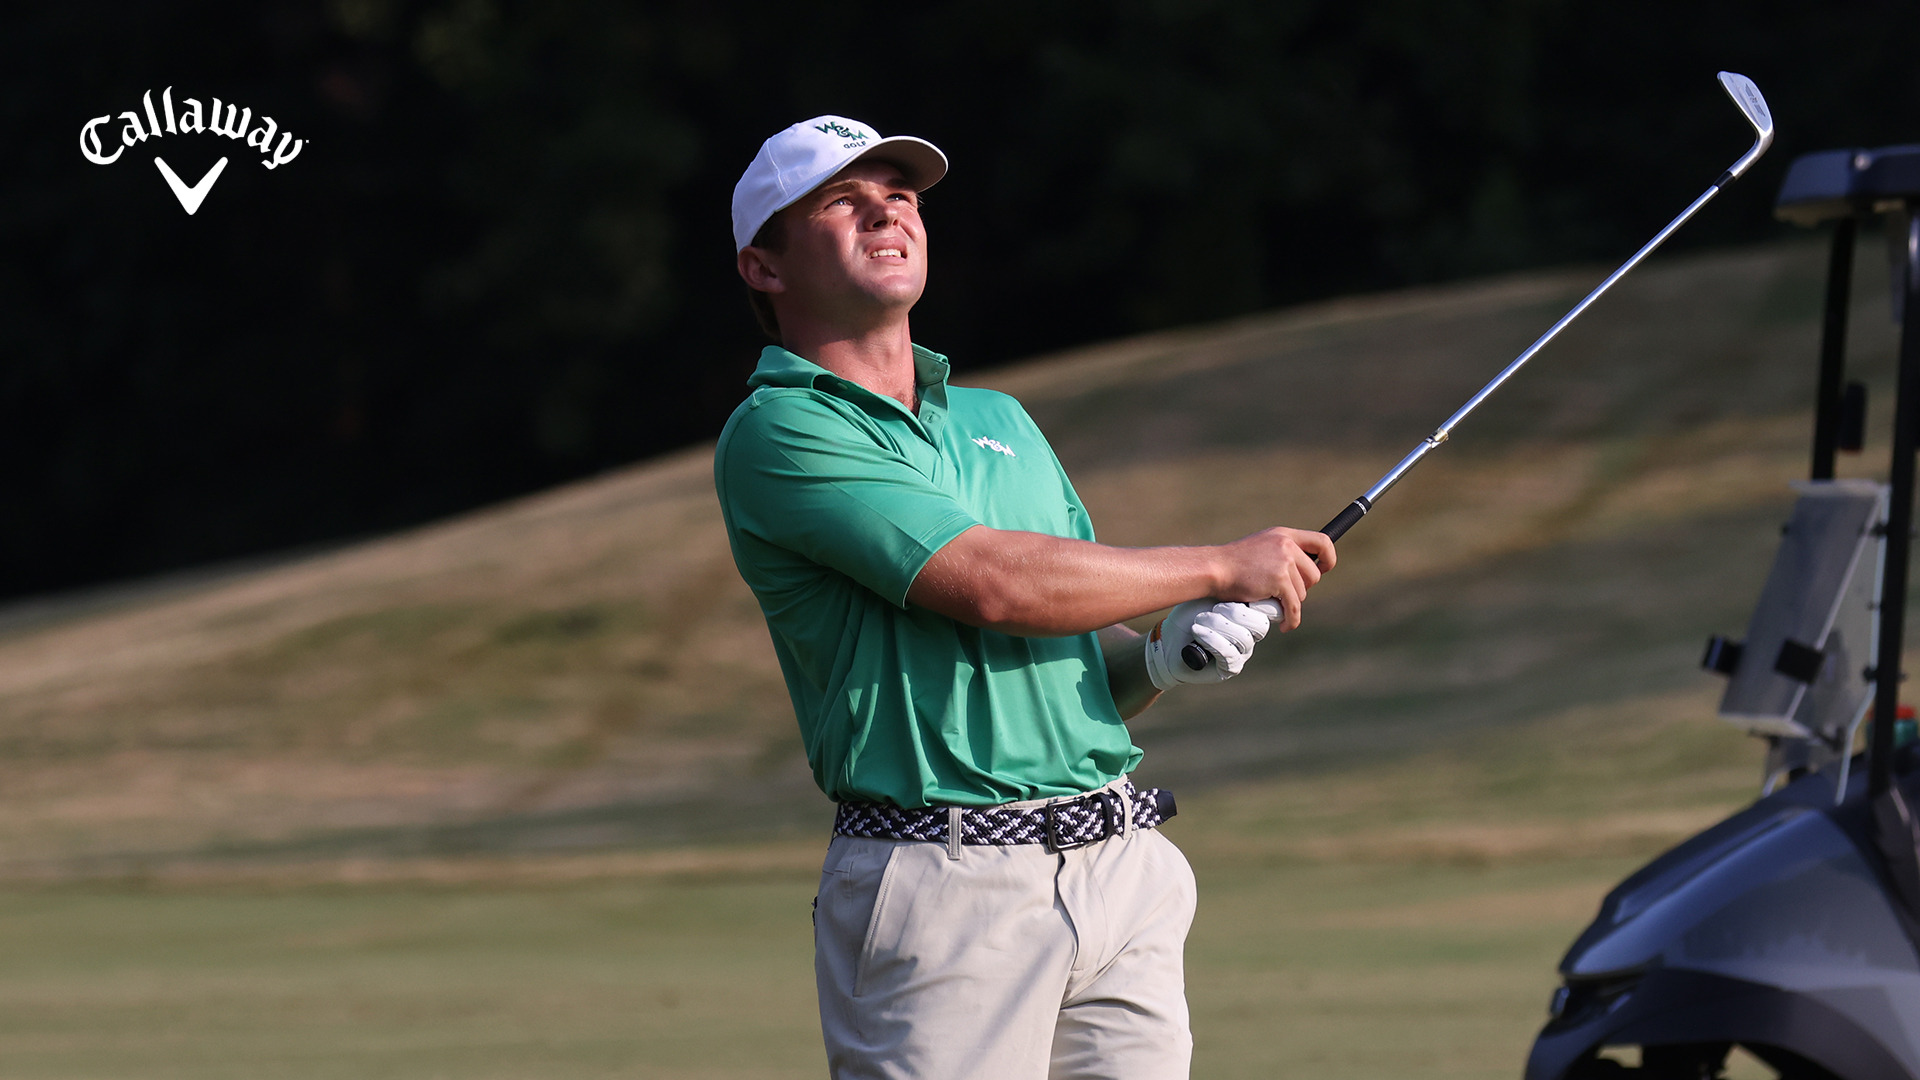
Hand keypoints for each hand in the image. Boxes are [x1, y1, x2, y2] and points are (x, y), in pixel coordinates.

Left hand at [1144, 599, 1280, 689]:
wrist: (1168, 639)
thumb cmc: (1189, 614)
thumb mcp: (1211, 595)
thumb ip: (1235, 590)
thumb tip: (1258, 585)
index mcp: (1251, 613)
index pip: (1273, 609)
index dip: (1260, 602)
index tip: (1241, 595)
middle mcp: (1251, 633)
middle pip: (1260, 624)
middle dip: (1236, 613)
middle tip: (1215, 608)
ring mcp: (1242, 651)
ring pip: (1244, 638)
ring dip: (1218, 626)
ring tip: (1199, 620)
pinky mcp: (1230, 667)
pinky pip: (1229, 653)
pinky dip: (1212, 640)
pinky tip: (1197, 632)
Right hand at [1212, 527, 1332, 632]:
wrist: (1214, 569)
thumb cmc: (1233, 563)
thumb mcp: (1262, 546)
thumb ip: (1282, 552)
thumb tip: (1303, 574)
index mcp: (1284, 535)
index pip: (1322, 541)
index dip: (1328, 558)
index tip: (1324, 569)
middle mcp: (1287, 546)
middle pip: (1314, 575)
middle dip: (1302, 588)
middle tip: (1283, 593)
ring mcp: (1284, 562)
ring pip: (1303, 593)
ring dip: (1289, 602)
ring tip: (1271, 602)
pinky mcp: (1279, 580)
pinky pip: (1294, 607)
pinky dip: (1291, 619)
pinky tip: (1285, 625)